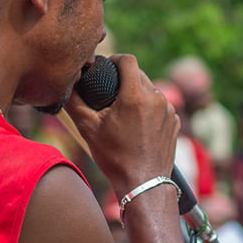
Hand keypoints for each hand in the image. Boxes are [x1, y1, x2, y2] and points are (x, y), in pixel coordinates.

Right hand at [64, 54, 180, 195]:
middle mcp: (156, 99)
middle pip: (139, 74)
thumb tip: (68, 82)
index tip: (106, 67)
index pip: (128, 60)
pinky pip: (160, 106)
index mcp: (135, 96)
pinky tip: (138, 124)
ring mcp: (168, 110)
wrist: (143, 183)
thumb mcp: (87, 128)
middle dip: (124, 78)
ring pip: (151, 90)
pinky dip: (149, 109)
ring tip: (123, 110)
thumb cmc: (115, 157)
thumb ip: (74, 100)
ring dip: (137, 94)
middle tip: (110, 91)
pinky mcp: (174, 122)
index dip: (115, 59)